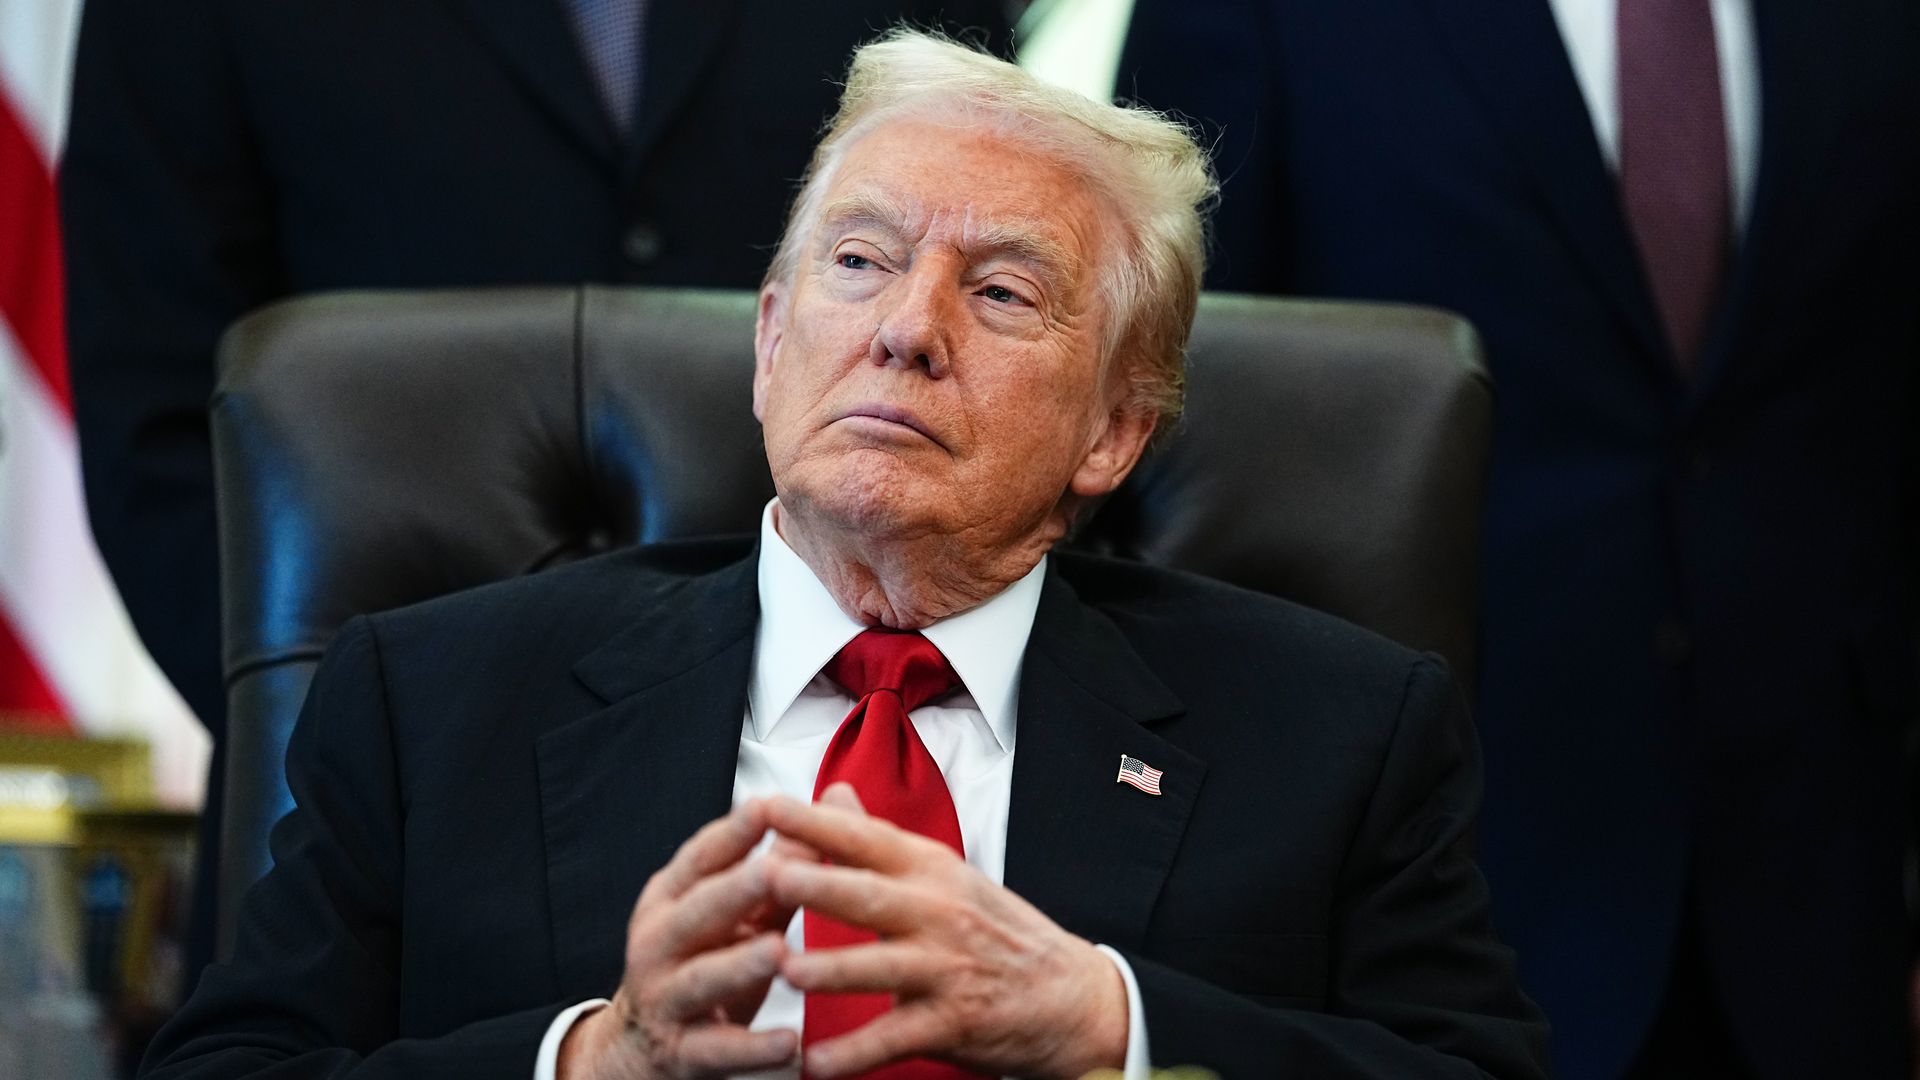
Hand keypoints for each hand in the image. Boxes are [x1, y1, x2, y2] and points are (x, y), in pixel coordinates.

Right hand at [559, 799, 803, 1079]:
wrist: (644, 1049)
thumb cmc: (703, 962)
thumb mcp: (735, 914)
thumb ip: (780, 869)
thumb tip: (825, 808)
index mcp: (671, 899)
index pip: (700, 859)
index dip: (731, 834)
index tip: (766, 805)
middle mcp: (659, 943)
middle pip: (695, 913)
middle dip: (732, 891)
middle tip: (771, 872)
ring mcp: (666, 999)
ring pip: (701, 979)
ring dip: (738, 965)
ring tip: (778, 951)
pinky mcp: (682, 1052)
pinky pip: (719, 1050)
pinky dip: (754, 1049)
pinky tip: (790, 1044)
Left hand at [765, 784, 1128, 1079]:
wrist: (1070, 997)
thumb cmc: (997, 933)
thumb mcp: (944, 875)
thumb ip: (879, 840)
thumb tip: (831, 792)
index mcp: (930, 870)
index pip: (866, 838)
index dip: (816, 821)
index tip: (766, 806)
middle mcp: (938, 912)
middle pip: (870, 896)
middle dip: (819, 885)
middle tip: (768, 875)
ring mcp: (947, 969)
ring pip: (881, 967)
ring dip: (833, 970)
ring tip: (787, 970)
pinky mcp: (953, 1022)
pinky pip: (896, 1039)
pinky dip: (855, 1055)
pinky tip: (815, 1064)